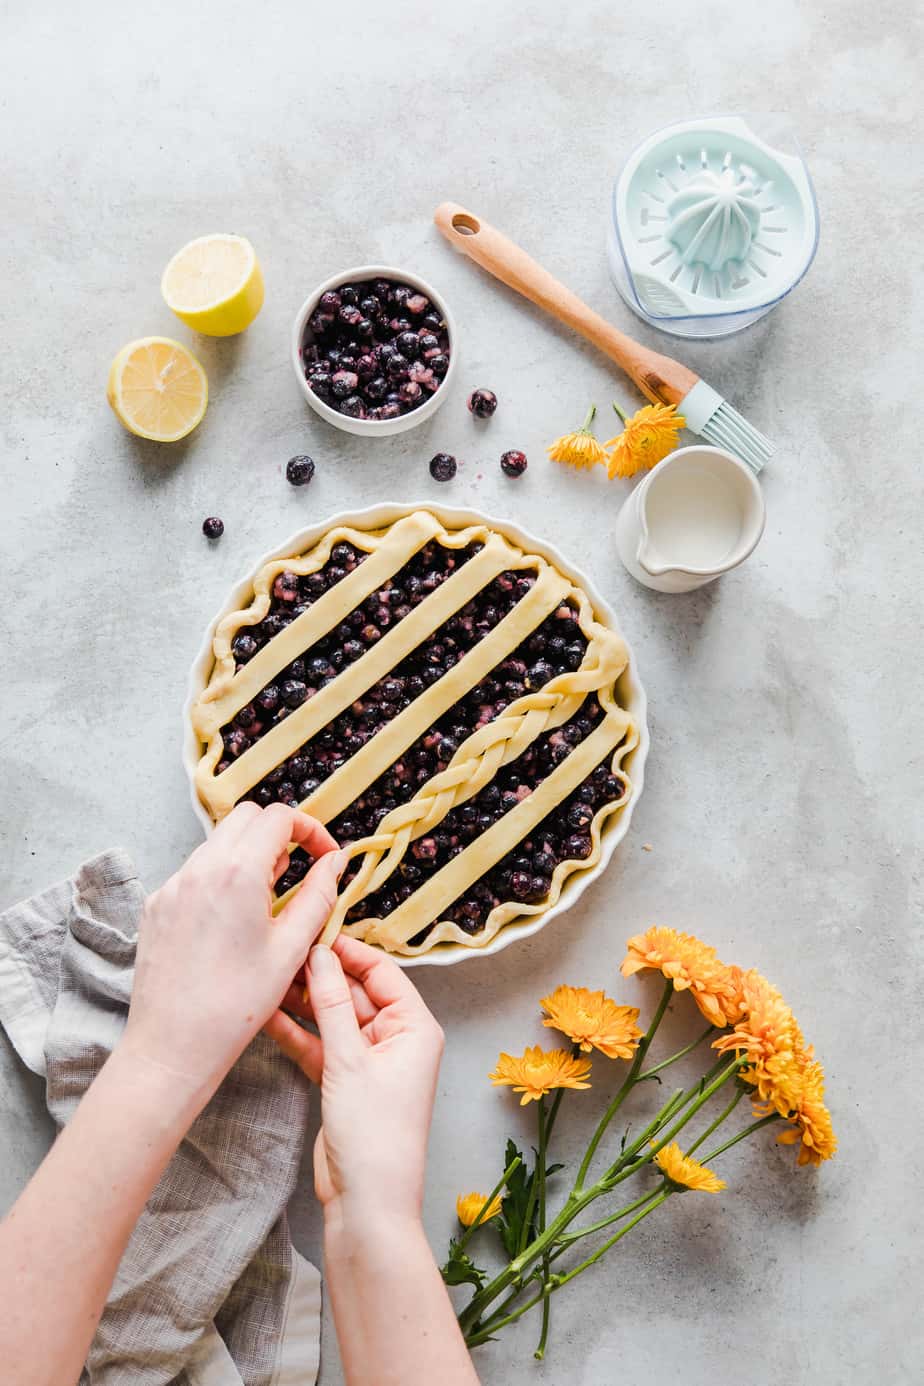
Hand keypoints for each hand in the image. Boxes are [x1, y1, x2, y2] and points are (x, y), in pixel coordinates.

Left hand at [122, 803, 344, 1094]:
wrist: (173, 1046)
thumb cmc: (237, 1004)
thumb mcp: (292, 949)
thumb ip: (319, 895)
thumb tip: (335, 861)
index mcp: (237, 872)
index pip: (278, 817)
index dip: (310, 830)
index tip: (323, 857)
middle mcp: (199, 868)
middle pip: (246, 818)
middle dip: (278, 835)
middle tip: (295, 876)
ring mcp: (172, 885)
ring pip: (218, 843)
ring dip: (248, 856)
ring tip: (265, 904)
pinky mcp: (156, 905)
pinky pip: (194, 872)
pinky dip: (220, 879)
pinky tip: (231, 923)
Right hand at [265, 936, 443, 1223]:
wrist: (367, 1203)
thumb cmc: (374, 1135)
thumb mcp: (349, 1060)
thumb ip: (331, 1004)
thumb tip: (319, 954)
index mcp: (415, 1027)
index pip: (382, 972)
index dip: (348, 951)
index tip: (314, 931)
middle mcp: (397, 1039)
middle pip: (354, 993)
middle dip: (319, 976)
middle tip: (281, 954)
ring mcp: (369, 1061)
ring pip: (332, 1019)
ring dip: (302, 1003)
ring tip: (266, 979)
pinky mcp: (344, 1082)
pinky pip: (319, 1046)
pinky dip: (296, 1033)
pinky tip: (266, 1015)